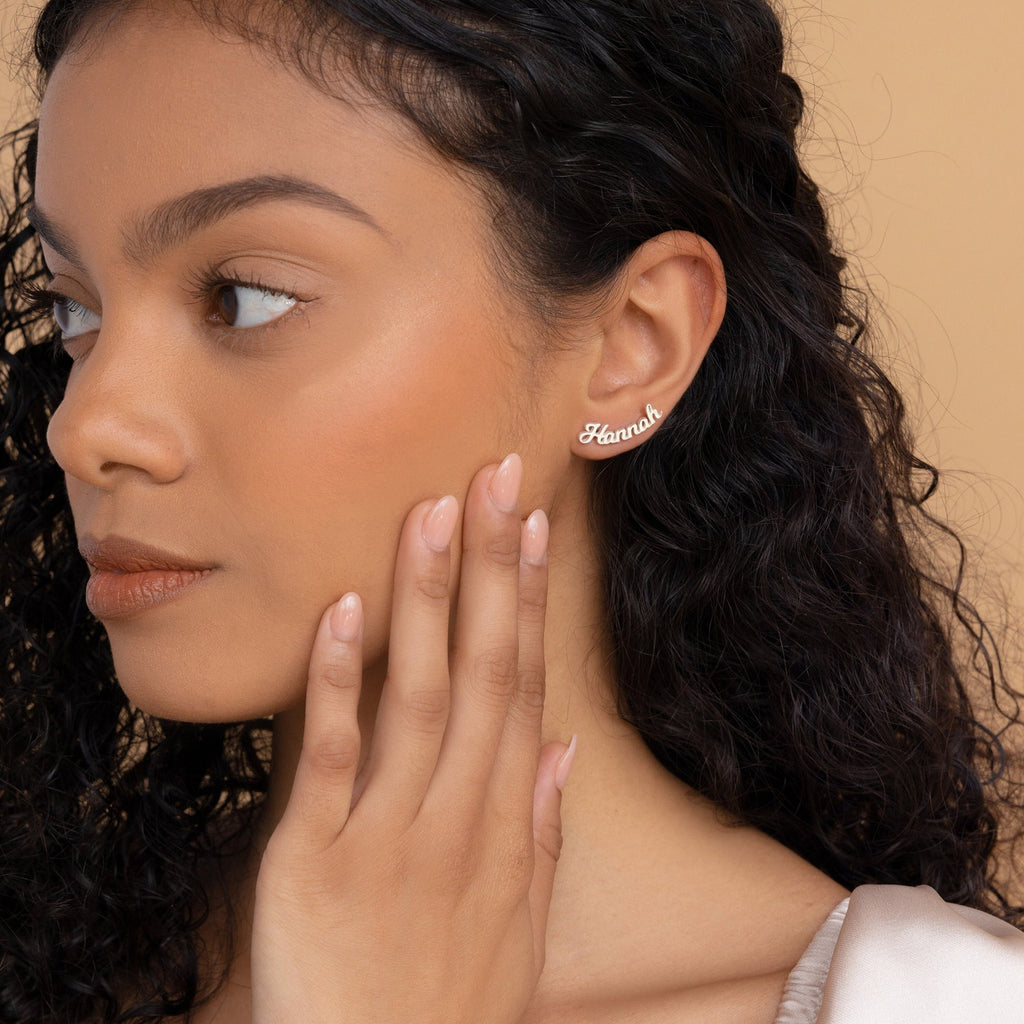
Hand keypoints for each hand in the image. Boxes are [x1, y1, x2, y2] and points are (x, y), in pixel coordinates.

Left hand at [250, 454, 573, 1023]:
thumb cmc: (451, 1005)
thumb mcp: (522, 927)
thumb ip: (544, 831)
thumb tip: (563, 747)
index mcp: (506, 824)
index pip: (523, 685)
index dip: (527, 601)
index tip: (532, 526)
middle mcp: (459, 814)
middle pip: (481, 671)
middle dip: (490, 569)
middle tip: (495, 480)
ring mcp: (390, 833)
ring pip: (417, 695)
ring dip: (427, 599)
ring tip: (433, 515)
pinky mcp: (316, 859)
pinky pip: (330, 758)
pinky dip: (339, 681)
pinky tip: (344, 610)